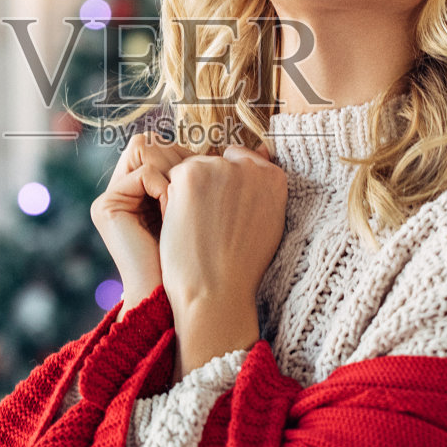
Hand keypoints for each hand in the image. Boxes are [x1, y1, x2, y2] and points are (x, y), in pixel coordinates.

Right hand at [90, 131, 194, 311]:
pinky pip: (145, 172)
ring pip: (147, 150)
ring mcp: (109, 197)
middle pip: (151, 142)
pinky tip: (173, 214)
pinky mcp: (106, 206)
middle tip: (195, 194)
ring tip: (183, 206)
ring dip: (174, 175)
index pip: (159, 144)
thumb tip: (239, 145)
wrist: (178, 297)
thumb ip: (199, 175)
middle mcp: (120, 190)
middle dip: (180, 162)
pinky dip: (165, 190)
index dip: (185, 156)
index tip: (205, 182)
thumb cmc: (198, 255)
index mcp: (139, 189)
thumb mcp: (200, 206)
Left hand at [156, 142, 287, 377]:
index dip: (225, 188)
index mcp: (274, 177)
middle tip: (208, 224)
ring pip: (193, 169)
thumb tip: (259, 156)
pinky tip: (182, 223)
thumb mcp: (268, 224)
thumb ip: (262, 190)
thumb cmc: (240, 267)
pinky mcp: (191, 175)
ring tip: (197, 227)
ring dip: (189, 191)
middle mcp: (250, 166)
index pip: (240, 161)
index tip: (224, 212)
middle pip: (215, 162)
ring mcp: (220, 168)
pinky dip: (172, 198)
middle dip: (207, 186)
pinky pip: (173, 177)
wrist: (216, 291)